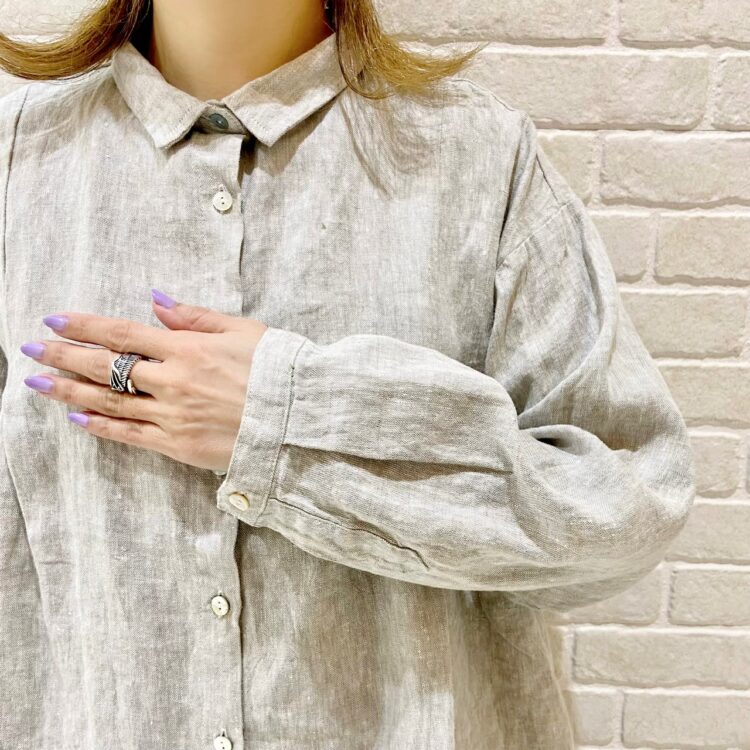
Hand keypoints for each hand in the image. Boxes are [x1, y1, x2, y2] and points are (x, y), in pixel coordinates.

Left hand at [20, 289, 267, 473]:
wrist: (302, 420)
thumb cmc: (279, 370)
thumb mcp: (244, 331)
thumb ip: (196, 317)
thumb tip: (155, 301)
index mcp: (188, 348)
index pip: (124, 333)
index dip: (86, 325)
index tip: (54, 320)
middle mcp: (172, 380)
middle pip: (106, 366)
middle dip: (64, 355)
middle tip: (30, 349)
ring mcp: (172, 415)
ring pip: (109, 401)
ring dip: (69, 390)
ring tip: (37, 383)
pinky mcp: (178, 445)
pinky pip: (130, 435)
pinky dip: (101, 426)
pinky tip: (76, 417)